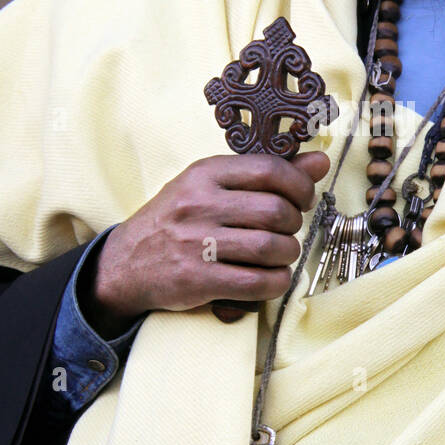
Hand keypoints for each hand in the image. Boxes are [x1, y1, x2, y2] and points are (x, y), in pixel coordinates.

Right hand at [85, 151, 330, 331]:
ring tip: (279, 255)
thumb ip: (266, 173)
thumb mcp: (211, 187)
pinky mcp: (197, 280)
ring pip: (271, 247)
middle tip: (287, 231)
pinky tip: (271, 278)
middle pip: (276, 211)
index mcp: (205, 173)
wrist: (124, 264)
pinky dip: (276, 282)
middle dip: (294, 224)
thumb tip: (320, 161)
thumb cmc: (177, 221)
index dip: (299, 185)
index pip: (270, 169)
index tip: (302, 198)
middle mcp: (200, 204)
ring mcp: (197, 243)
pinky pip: (258, 283)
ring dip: (287, 255)